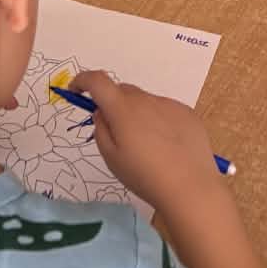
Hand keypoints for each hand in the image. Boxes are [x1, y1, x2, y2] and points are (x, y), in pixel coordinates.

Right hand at [74, 71, 228, 217]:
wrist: (190, 186)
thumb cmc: (144, 175)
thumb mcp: (111, 158)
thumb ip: (101, 130)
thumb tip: (102, 112)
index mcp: (122, 108)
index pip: (97, 81)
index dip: (83, 81)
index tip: (76, 91)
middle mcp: (145, 99)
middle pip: (122, 92)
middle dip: (113, 104)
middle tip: (116, 132)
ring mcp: (169, 104)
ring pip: (145, 102)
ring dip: (137, 114)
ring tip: (147, 147)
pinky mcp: (187, 113)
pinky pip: (165, 111)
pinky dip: (159, 122)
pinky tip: (167, 147)